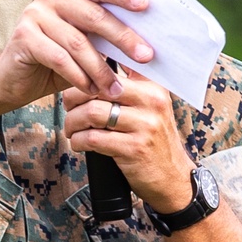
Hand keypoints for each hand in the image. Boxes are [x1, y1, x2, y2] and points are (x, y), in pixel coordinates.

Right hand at [0, 0, 154, 108]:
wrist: (14, 79)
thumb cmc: (57, 61)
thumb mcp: (85, 43)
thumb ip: (105, 35)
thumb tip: (146, 41)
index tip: (147, 4)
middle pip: (94, 15)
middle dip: (123, 37)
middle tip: (146, 56)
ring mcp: (35, 14)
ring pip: (78, 42)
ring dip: (100, 68)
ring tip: (115, 88)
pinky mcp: (24, 36)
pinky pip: (59, 58)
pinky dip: (78, 76)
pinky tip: (90, 90)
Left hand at [62, 70, 193, 210]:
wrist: (173, 177)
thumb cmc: (154, 140)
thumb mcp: (151, 107)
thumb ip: (130, 86)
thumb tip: (96, 65)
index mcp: (153, 86)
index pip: (117, 64)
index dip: (89, 69)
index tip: (76, 79)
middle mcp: (152, 101)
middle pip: (98, 87)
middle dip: (74, 97)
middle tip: (69, 107)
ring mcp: (144, 125)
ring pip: (92, 112)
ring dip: (72, 122)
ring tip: (72, 128)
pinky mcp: (134, 148)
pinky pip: (93, 138)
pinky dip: (78, 141)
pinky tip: (79, 143)